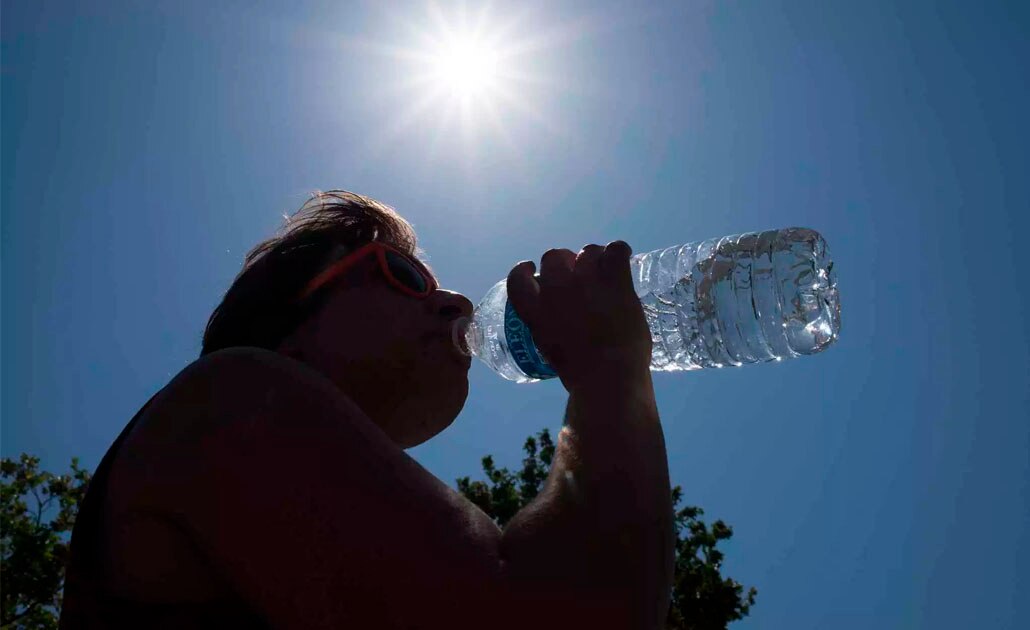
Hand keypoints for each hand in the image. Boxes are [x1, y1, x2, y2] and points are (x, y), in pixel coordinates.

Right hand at [506, 241, 651, 391]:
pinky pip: (615, 251)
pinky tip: (621, 257)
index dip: (523, 270)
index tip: (531, 269)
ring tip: (603, 269)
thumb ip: (551, 330)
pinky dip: (618, 251)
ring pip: (587, 252)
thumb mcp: (550, 351)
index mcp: (535, 311)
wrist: (608, 376)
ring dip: (594, 258)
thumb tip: (564, 327)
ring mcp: (586, 282)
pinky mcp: (615, 281)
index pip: (517, 278)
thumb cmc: (580, 376)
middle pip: (554, 257)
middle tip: (577, 274)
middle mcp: (556, 289)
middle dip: (564, 262)